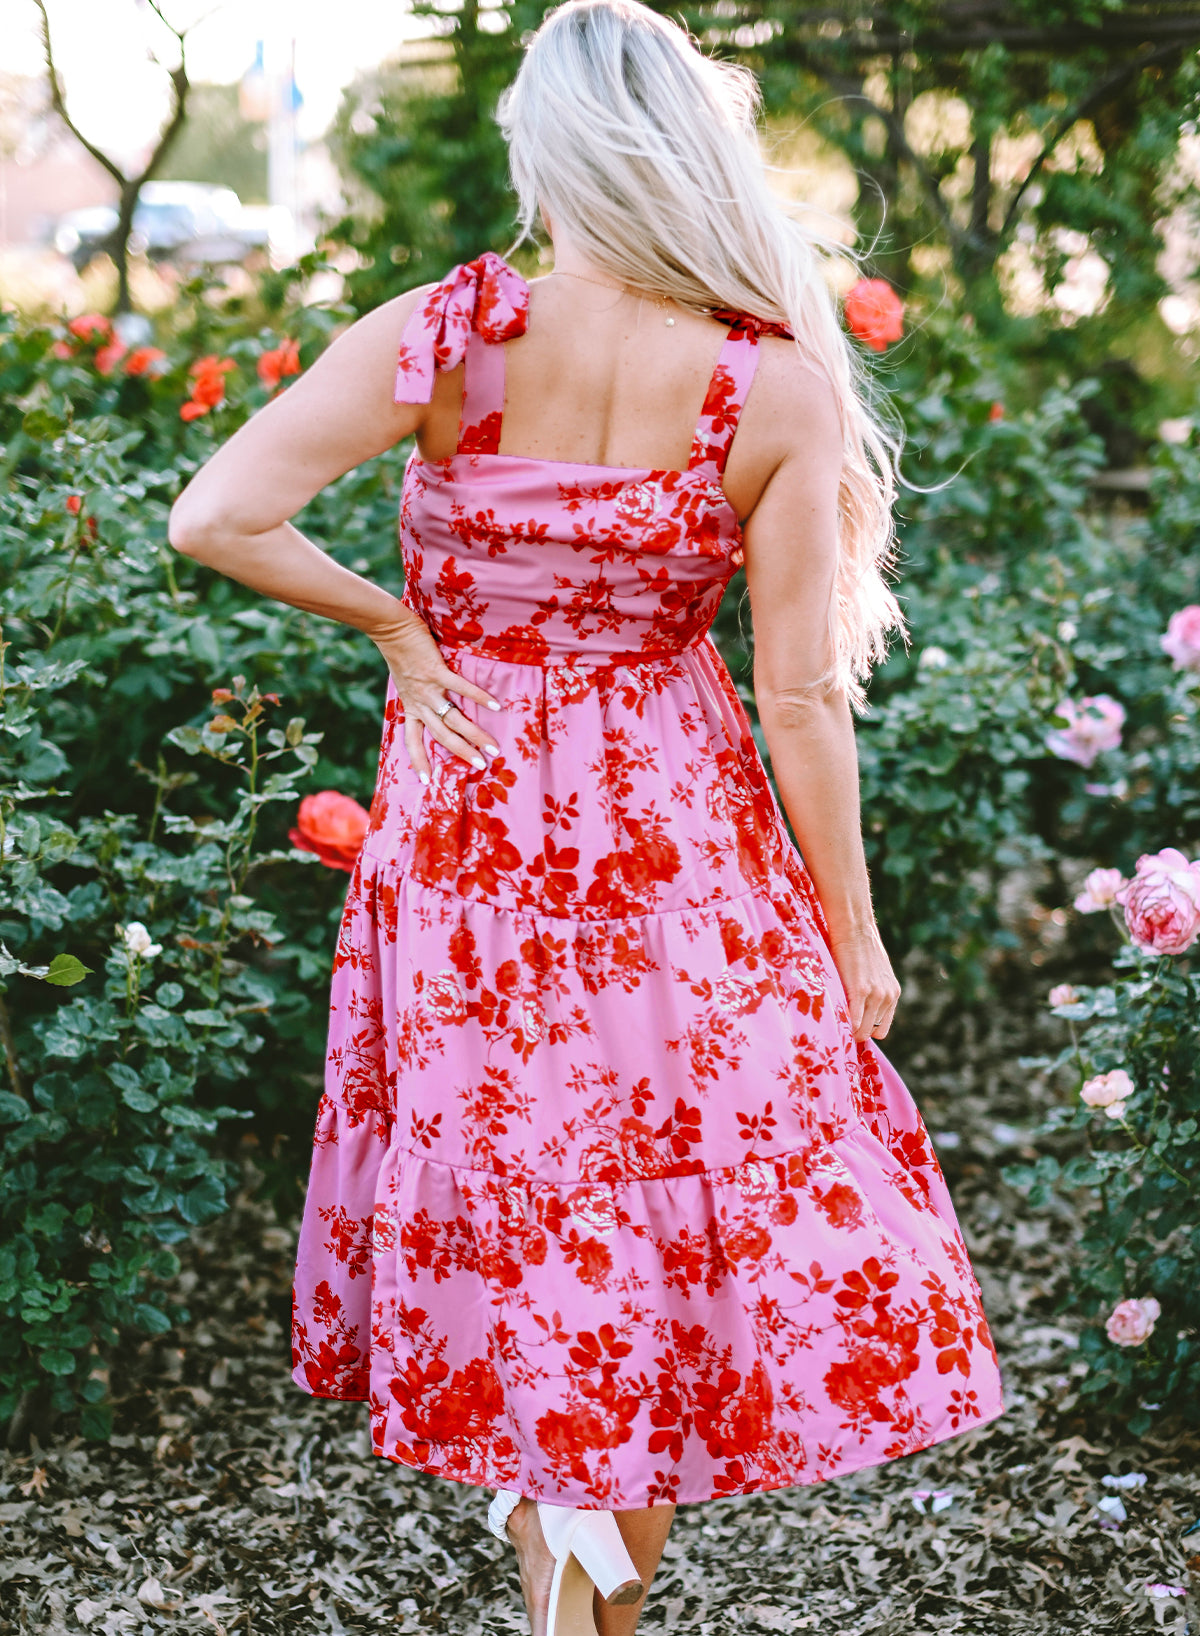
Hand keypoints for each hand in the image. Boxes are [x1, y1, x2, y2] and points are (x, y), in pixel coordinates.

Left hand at [368, 606, 503, 780]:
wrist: (391, 630)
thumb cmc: (399, 653)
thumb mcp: (404, 683)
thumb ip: (418, 695)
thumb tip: (434, 702)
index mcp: (411, 707)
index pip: (412, 741)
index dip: (419, 761)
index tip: (426, 782)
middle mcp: (419, 703)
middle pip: (442, 736)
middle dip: (462, 753)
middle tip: (481, 766)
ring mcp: (428, 689)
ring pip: (453, 719)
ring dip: (474, 735)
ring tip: (492, 748)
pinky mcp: (437, 671)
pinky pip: (461, 688)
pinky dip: (479, 697)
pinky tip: (496, 705)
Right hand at [825, 921, 900, 1043]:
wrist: (854, 928)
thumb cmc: (859, 948)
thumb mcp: (875, 973)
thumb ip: (873, 991)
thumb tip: (860, 1009)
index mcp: (893, 994)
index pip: (882, 1029)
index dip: (866, 1029)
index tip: (851, 1027)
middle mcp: (888, 996)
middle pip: (872, 1032)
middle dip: (857, 1032)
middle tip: (840, 1026)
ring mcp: (875, 995)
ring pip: (863, 1030)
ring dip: (850, 1029)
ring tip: (836, 1021)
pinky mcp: (860, 991)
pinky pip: (854, 1021)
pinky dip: (846, 1024)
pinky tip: (835, 1018)